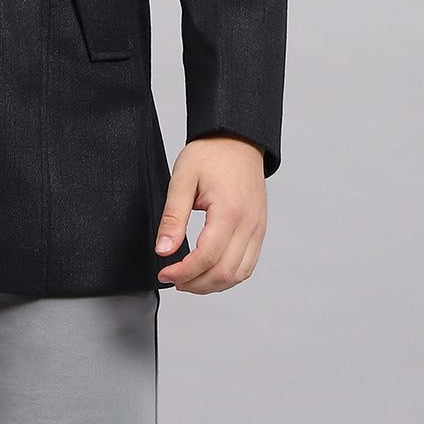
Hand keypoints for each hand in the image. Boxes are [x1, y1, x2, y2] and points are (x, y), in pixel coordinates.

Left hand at [154, 132, 266, 293]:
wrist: (236, 139)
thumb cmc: (210, 154)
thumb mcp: (182, 179)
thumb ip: (173, 217)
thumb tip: (163, 250)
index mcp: (229, 211)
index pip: (207, 257)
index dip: (183, 271)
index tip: (164, 272)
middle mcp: (249, 224)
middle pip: (225, 273)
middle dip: (196, 283)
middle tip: (172, 278)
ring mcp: (258, 229)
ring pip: (239, 274)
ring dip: (213, 284)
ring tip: (188, 279)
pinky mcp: (259, 230)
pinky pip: (248, 265)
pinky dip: (229, 276)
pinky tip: (209, 272)